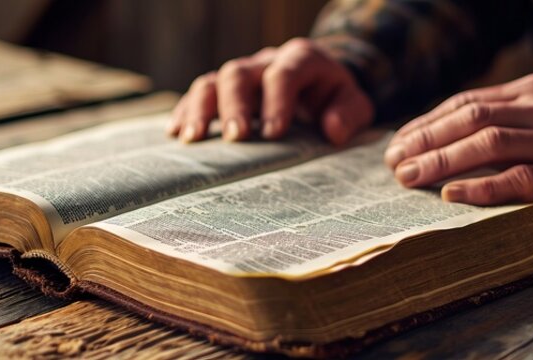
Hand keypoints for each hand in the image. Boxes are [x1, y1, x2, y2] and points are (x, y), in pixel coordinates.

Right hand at [169, 37, 373, 144]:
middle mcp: (266, 61)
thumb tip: (332, 130)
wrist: (320, 83)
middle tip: (235, 137)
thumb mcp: (355, 104)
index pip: (284, 73)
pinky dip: (186, 111)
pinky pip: (199, 93)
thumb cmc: (336, 97)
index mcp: (301, 59)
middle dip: (234, 105)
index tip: (274, 134)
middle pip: (239, 73)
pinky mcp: (225, 89)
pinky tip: (176, 134)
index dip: (277, 102)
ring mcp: (243, 73)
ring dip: (200, 109)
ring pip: (213, 80)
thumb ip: (349, 114)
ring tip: (192, 138)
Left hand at [384, 74, 532, 224]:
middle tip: (393, 162)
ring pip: (489, 143)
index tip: (399, 143)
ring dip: (443, 160)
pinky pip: (519, 178)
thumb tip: (447, 139)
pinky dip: (482, 187)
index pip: (466, 102)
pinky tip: (452, 195)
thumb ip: (508, 120)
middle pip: (470, 118)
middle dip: (426, 140)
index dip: (427, 123)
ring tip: (411, 177)